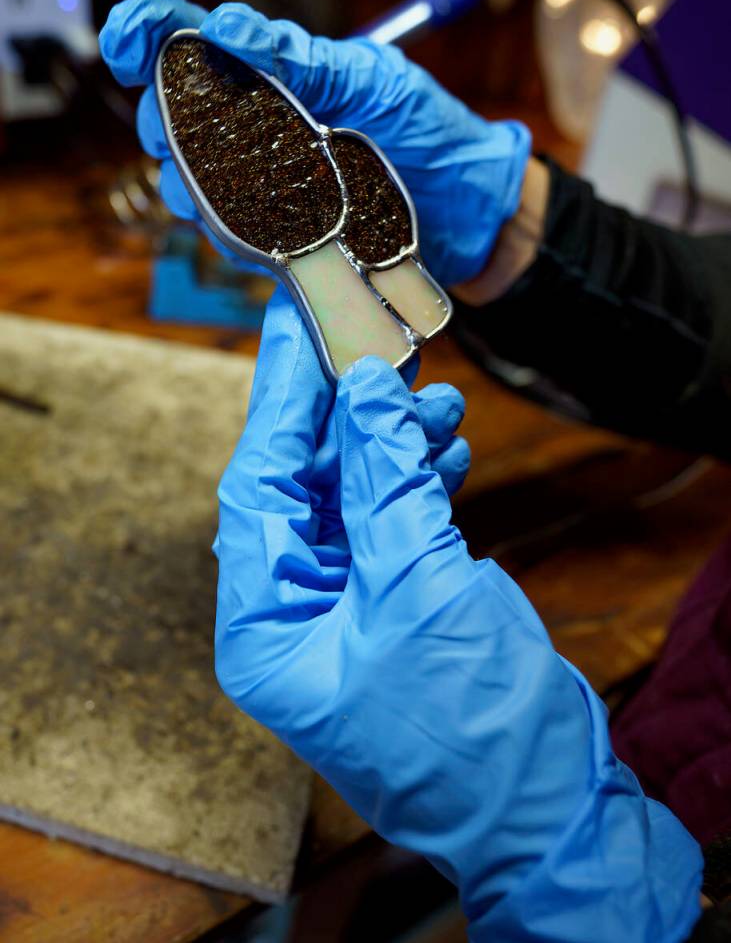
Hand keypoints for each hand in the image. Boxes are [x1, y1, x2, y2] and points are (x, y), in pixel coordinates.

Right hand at [99, 0, 530, 285]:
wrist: (473, 215)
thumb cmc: (432, 136)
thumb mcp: (374, 83)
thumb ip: (303, 61)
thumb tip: (224, 30)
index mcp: (285, 76)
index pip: (200, 45)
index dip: (152, 38)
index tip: (126, 47)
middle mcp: (268, 130)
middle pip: (181, 121)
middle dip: (163, 126)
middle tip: (171, 136)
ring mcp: (273, 185)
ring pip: (196, 185)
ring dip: (187, 188)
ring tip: (206, 193)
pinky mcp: (287, 236)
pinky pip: (236, 237)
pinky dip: (232, 236)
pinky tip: (253, 237)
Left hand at [214, 288, 701, 941]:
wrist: (545, 807)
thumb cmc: (466, 730)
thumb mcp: (418, 590)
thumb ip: (387, 483)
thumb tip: (364, 390)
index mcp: (266, 624)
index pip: (259, 487)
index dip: (281, 403)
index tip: (297, 329)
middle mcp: (296, 612)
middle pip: (306, 483)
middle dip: (345, 414)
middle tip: (374, 341)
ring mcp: (350, 606)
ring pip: (358, 494)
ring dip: (394, 442)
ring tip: (433, 397)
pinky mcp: (400, 602)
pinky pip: (398, 520)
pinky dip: (423, 478)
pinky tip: (448, 447)